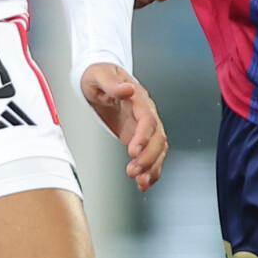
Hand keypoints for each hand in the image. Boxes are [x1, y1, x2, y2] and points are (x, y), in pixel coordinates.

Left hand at [80, 63, 167, 189]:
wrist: (100, 78)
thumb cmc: (99, 75)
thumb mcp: (100, 75)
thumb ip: (113, 84)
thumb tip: (127, 89)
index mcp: (138, 98)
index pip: (147, 119)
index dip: (143, 136)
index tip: (134, 151)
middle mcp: (146, 113)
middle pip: (157, 137)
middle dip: (148, 157)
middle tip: (133, 171)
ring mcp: (144, 126)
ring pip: (158, 149)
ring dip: (151, 167)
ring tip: (140, 182)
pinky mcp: (140, 136)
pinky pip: (151, 154)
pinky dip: (151, 170)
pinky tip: (145, 182)